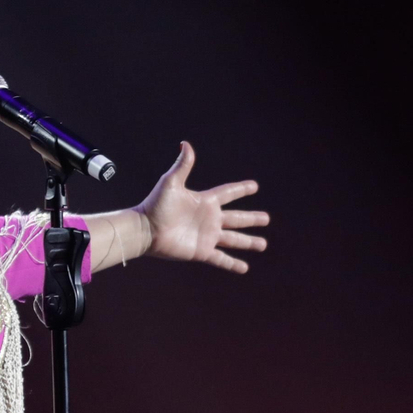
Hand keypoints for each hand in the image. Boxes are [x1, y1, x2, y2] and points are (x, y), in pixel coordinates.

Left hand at [137, 141, 267, 273]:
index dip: (241, 190)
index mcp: (205, 202)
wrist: (146, 230)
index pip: (228, 194)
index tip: (255, 186)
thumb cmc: (156, 205)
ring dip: (248, 242)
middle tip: (266, 219)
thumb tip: (186, 144)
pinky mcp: (202, 251)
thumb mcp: (171, 183)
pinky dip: (232, 264)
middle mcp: (209, 219)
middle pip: (236, 218)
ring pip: (234, 240)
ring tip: (263, 244)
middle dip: (252, 219)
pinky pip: (221, 259)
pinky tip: (244, 268)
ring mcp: (207, 236)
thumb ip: (182, 166)